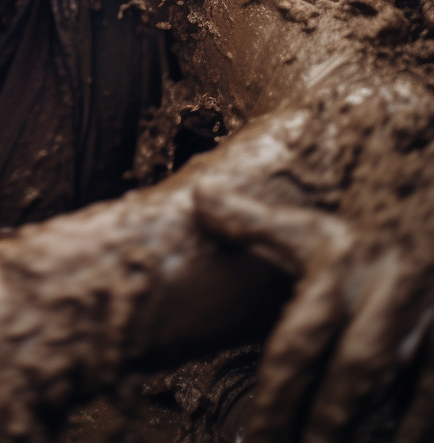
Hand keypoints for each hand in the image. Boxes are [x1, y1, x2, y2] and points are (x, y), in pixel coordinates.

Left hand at [196, 186, 433, 442]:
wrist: (427, 190)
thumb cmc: (361, 222)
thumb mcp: (307, 220)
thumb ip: (249, 219)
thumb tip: (198, 197)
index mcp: (337, 264)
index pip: (300, 343)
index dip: (277, 398)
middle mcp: (383, 291)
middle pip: (349, 375)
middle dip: (323, 427)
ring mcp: (428, 313)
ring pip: (400, 389)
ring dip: (369, 432)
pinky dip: (417, 425)